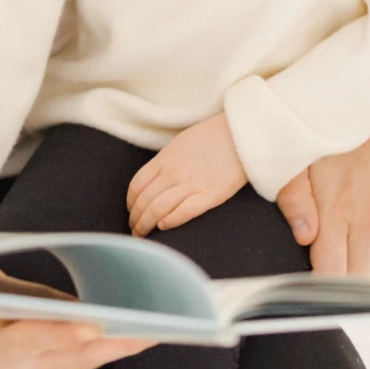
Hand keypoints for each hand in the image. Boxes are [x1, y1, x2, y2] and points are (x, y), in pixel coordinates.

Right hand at [0, 261, 155, 368]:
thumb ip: (28, 297)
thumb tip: (76, 305)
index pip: (29, 339)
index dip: (62, 333)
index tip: (94, 325)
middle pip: (65, 358)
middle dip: (108, 344)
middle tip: (146, 330)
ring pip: (74, 364)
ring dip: (111, 349)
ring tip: (149, 333)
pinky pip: (70, 363)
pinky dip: (97, 349)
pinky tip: (124, 336)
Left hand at [125, 113, 246, 236]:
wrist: (239, 134)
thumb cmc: (211, 137)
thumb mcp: (180, 143)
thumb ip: (166, 161)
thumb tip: (154, 179)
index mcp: (165, 159)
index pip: (137, 185)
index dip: (130, 203)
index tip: (131, 212)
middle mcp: (174, 172)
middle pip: (145, 200)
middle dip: (136, 219)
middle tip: (134, 231)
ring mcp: (191, 183)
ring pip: (159, 208)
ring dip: (147, 224)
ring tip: (144, 235)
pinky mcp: (211, 195)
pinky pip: (184, 211)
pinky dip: (171, 221)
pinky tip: (164, 227)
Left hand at [276, 100, 369, 277]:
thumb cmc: (335, 128)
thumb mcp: (300, 157)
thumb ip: (295, 199)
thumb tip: (303, 238)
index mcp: (340, 209)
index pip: (332, 273)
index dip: (319, 288)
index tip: (306, 290)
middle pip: (357, 280)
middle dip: (338, 283)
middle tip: (319, 274)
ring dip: (359, 269)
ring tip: (339, 252)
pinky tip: (361, 238)